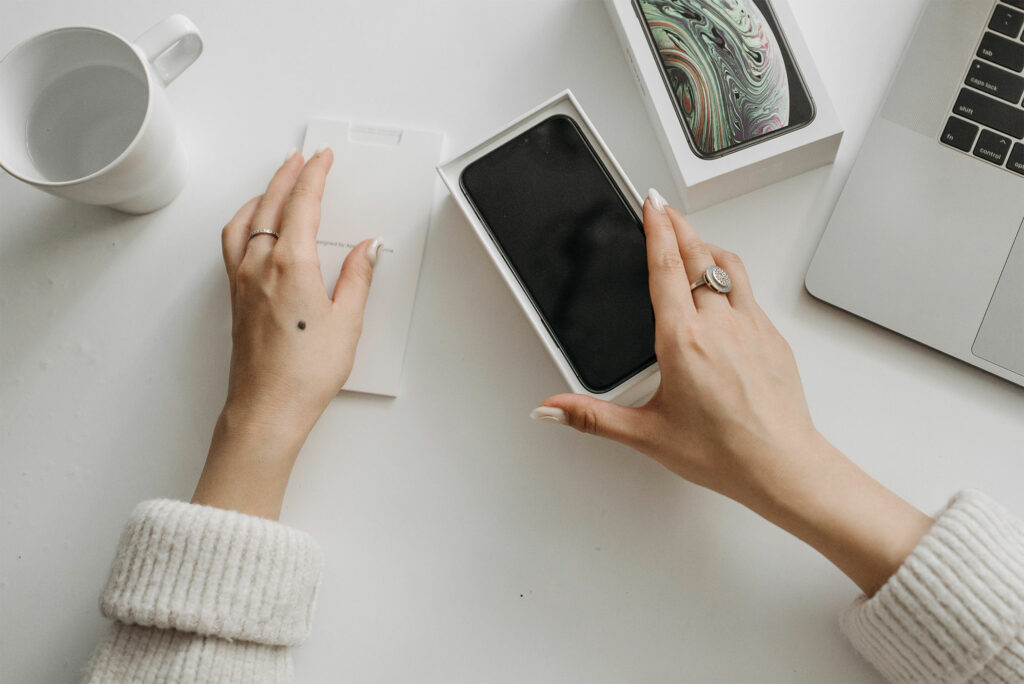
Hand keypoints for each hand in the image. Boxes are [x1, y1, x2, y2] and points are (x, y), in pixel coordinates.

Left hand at [191, 148, 381, 519]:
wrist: (267, 409)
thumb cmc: (304, 374)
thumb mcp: (347, 322)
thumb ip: (357, 277)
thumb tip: (366, 250)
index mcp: (292, 264)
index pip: (303, 203)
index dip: (315, 175)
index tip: (323, 159)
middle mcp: (260, 265)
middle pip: (271, 203)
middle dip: (289, 175)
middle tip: (304, 160)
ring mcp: (242, 279)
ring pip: (246, 218)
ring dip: (263, 193)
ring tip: (276, 182)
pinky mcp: (235, 296)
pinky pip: (233, 241)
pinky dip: (244, 219)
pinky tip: (252, 224)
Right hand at [534, 190, 931, 594]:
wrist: (783, 466)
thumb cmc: (724, 452)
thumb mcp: (647, 434)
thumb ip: (593, 417)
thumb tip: (552, 410)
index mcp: (683, 340)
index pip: (666, 267)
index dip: (656, 229)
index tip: (651, 204)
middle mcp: (720, 324)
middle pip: (697, 255)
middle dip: (679, 226)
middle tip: (664, 208)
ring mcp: (752, 326)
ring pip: (729, 266)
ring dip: (707, 246)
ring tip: (693, 239)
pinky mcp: (773, 338)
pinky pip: (750, 292)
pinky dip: (731, 276)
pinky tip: (724, 290)